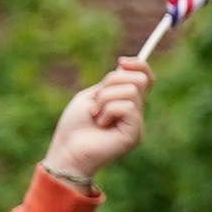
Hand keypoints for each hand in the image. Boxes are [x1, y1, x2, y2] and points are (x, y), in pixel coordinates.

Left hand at [45, 63, 150, 188]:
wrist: (66, 150)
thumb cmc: (74, 126)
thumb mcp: (90, 96)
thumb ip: (110, 83)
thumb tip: (127, 65)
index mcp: (126, 101)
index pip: (145, 78)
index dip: (140, 66)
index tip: (122, 61)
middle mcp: (136, 111)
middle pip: (140, 80)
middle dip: (114, 82)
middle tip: (97, 99)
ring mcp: (137, 123)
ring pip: (131, 92)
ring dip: (105, 99)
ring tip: (95, 115)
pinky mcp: (136, 134)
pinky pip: (127, 107)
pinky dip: (108, 111)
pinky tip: (101, 124)